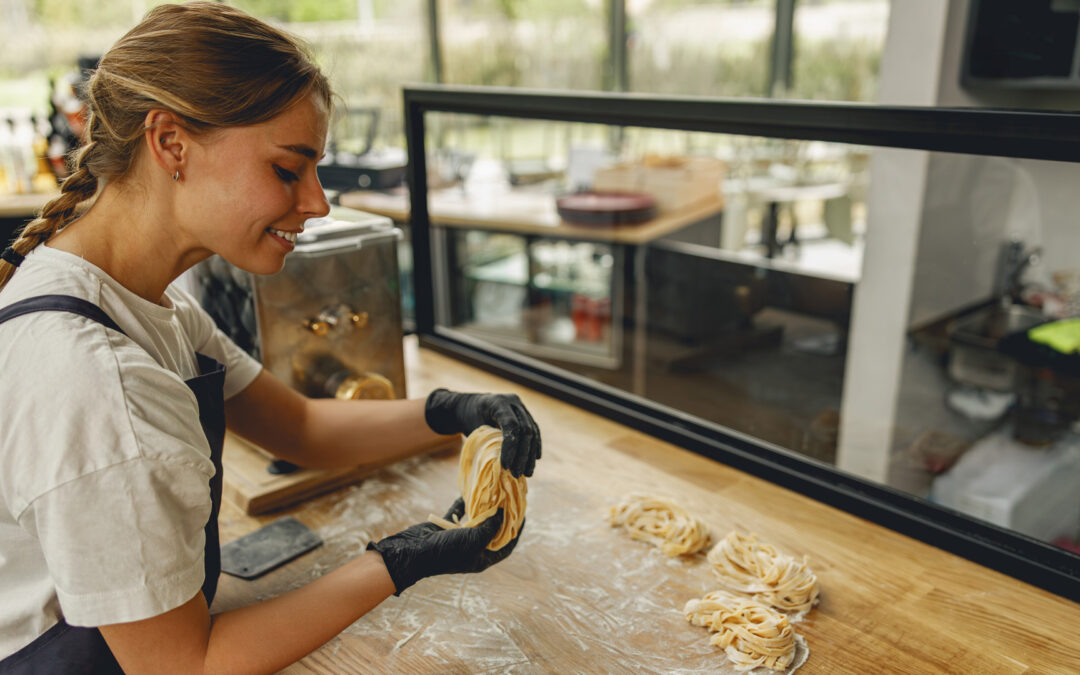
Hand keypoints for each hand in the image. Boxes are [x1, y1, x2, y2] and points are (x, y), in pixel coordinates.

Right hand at [367, 498, 522, 594]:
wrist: (414, 553)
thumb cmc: (447, 552)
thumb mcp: (475, 540)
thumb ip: (491, 527)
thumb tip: (503, 512)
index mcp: (482, 558)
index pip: (507, 544)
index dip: (517, 531)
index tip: (524, 515)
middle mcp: (472, 548)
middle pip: (492, 530)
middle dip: (501, 515)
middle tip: (509, 499)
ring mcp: (458, 538)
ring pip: (475, 520)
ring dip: (483, 507)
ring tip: (493, 492)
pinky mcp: (444, 528)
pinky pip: (457, 514)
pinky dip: (463, 504)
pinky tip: (470, 491)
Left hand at [424, 388, 540, 476]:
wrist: (469, 405)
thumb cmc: (467, 420)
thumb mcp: (473, 430)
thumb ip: (487, 444)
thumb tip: (500, 469)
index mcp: (498, 402)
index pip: (511, 425)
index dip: (511, 447)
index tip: (506, 466)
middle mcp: (513, 402)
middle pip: (525, 429)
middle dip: (522, 454)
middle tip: (517, 474)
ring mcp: (521, 407)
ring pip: (533, 432)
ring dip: (530, 454)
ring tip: (527, 473)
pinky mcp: (525, 414)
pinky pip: (534, 430)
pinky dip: (534, 445)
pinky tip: (535, 459)